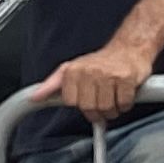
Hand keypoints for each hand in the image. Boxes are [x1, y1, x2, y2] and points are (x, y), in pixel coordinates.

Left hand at [32, 38, 154, 122]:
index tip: (85, 101)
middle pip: (88, 108)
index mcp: (73, 71)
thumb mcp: (71, 70)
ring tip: (112, 102)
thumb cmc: (99, 63)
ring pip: (106, 108)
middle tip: (101, 107)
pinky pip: (124, 103)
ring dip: (112, 111)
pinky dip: (125, 105)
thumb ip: (51, 85)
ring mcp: (109, 75)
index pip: (70, 102)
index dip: (79, 105)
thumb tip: (34, 97)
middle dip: (96, 112)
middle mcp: (89, 72)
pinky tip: (123, 97)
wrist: (128, 49)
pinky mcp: (126, 78)